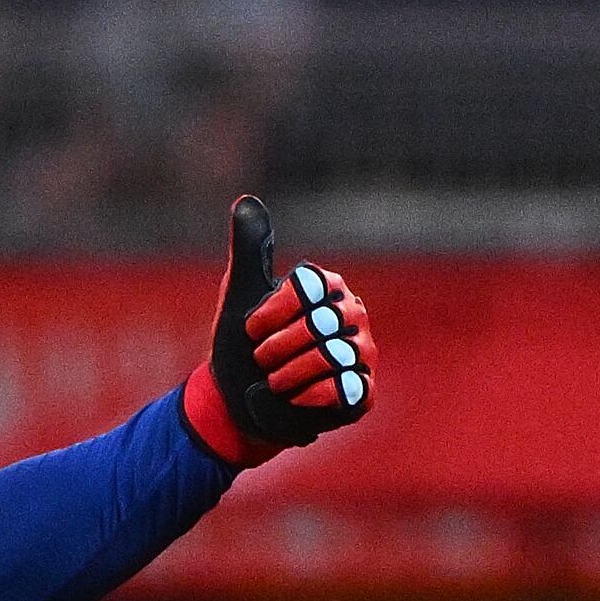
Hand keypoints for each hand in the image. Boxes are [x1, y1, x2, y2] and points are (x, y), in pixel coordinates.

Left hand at [180, 195, 376, 466]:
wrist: (236, 401)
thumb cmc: (242, 345)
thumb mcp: (239, 294)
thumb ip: (250, 249)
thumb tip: (245, 200)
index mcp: (327, 288)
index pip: (309, 288)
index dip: (273, 313)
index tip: (250, 328)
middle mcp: (353, 315)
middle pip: (319, 324)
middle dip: (276, 346)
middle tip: (261, 358)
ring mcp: (363, 353)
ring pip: (329, 357)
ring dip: (286, 373)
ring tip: (273, 379)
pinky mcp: (362, 392)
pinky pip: (344, 389)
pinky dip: (308, 396)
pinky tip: (293, 397)